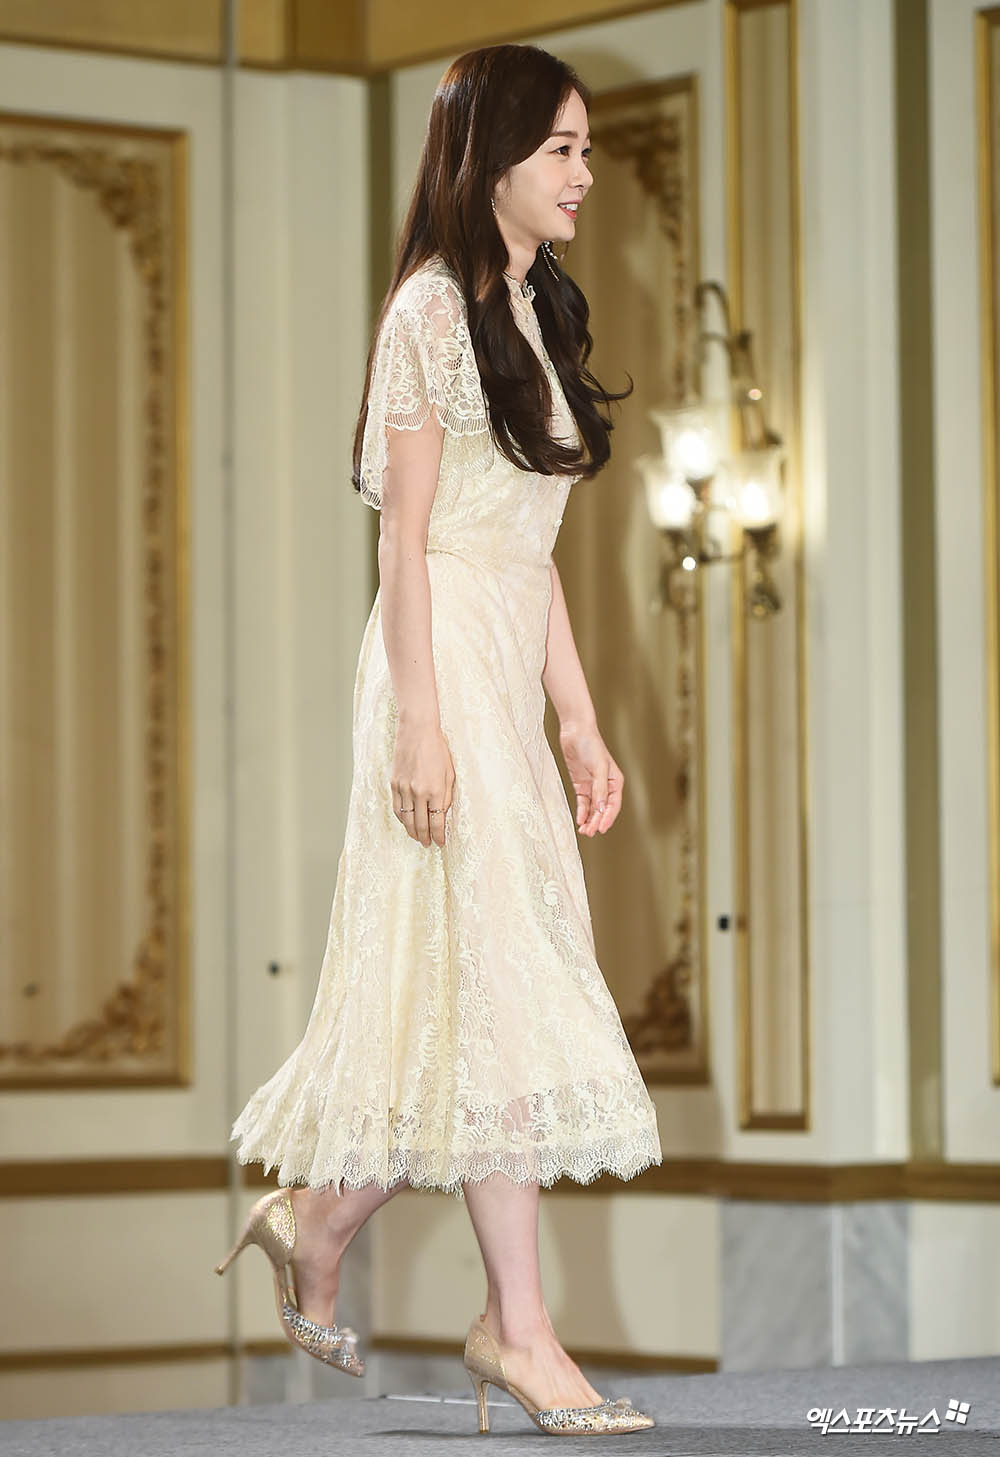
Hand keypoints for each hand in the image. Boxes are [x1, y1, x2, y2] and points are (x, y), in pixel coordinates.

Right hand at [390, 720, 454, 847]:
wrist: (417, 731)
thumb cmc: (438, 749)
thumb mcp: (450, 772)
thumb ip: (447, 796)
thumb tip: (442, 813)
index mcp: (435, 790)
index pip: (437, 822)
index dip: (439, 836)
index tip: (441, 843)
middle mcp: (418, 792)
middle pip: (420, 825)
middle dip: (425, 838)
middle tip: (428, 844)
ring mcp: (404, 789)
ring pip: (406, 819)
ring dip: (412, 832)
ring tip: (418, 838)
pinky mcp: (394, 783)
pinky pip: (397, 808)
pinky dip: (401, 819)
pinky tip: (406, 823)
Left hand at [559, 720, 623, 836]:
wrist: (576, 732)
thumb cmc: (591, 745)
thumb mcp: (598, 768)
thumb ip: (600, 789)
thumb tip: (602, 809)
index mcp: (615, 782)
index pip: (613, 805)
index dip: (608, 818)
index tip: (601, 829)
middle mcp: (606, 786)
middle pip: (603, 809)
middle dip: (597, 822)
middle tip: (589, 832)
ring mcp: (593, 786)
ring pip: (593, 808)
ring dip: (589, 820)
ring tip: (584, 831)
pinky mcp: (581, 785)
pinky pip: (583, 803)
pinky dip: (582, 812)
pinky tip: (579, 820)